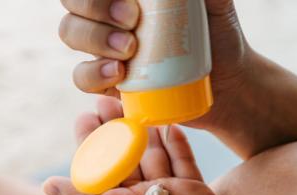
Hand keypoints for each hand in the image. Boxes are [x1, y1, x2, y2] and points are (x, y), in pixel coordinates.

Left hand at [44, 97, 286, 194]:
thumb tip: (48, 183)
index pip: (94, 173)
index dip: (89, 144)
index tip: (85, 114)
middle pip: (121, 159)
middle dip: (114, 129)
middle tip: (109, 97)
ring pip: (151, 156)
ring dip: (143, 129)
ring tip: (136, 99)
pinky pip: (183, 163)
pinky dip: (175, 143)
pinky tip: (169, 121)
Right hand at [59, 0, 254, 128]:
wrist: (226, 84)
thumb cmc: (218, 37)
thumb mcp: (218, 5)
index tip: (132, 0)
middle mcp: (108, 15)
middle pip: (72, 1)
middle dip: (95, 7)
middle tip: (132, 21)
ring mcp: (102, 48)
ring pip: (70, 32)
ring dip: (94, 38)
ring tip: (129, 51)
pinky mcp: (105, 81)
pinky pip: (81, 76)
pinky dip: (93, 73)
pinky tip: (117, 74)